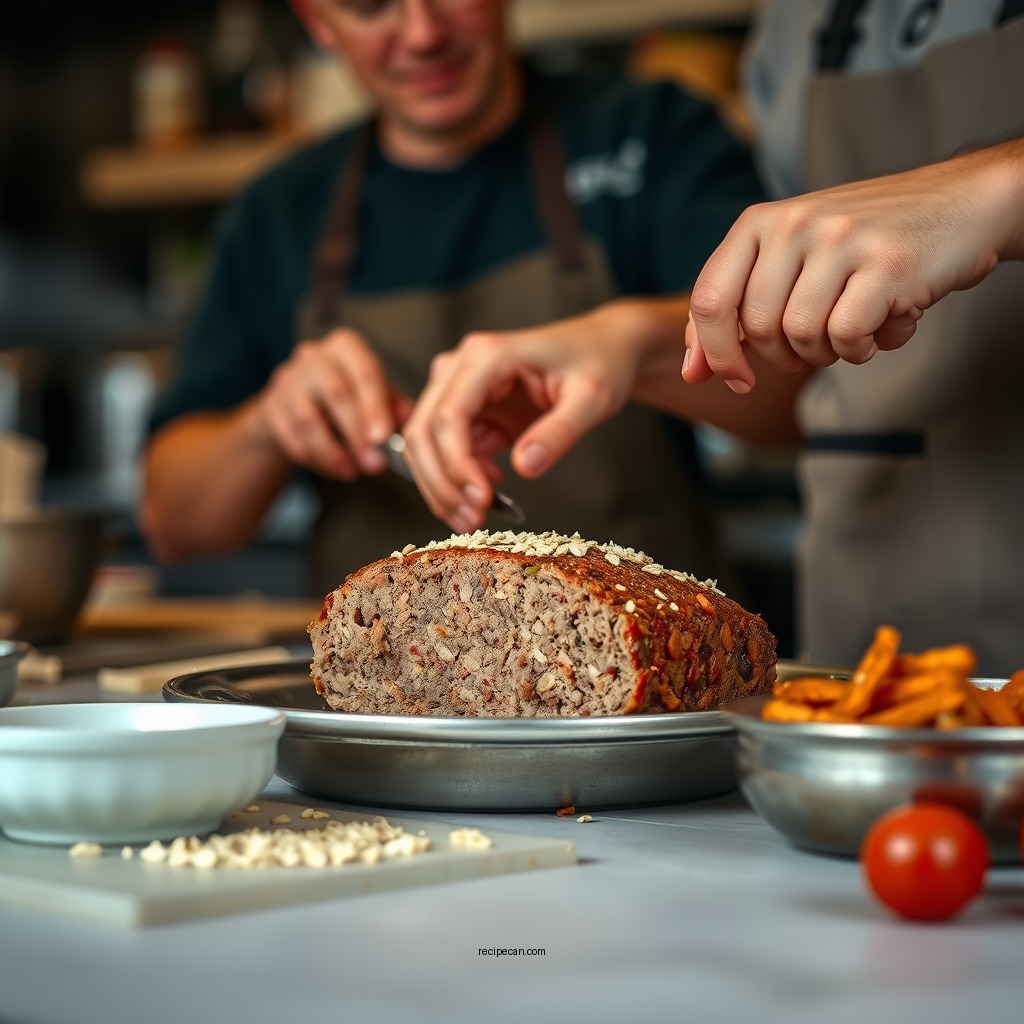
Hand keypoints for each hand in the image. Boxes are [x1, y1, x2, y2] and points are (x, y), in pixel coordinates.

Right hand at [256, 327, 411, 478]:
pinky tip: (335, 469)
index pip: (364, 371)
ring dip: (333, 452)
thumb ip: (395, 406)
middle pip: (336, 394)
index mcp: (347, 347)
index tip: (384, 437)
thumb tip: (411, 421)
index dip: (375, 406)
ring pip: (308, 419)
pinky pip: (290, 436)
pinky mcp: (270, 407)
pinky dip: (315, 458)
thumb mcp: (376, 395)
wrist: (298, 404)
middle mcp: (314, 356)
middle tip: (375, 465)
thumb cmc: (349, 398)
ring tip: (354, 471)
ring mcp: (288, 380)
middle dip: (357, 435)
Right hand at [402, 309, 642, 533]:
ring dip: (442, 486)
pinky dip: (456, 479)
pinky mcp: (467, 408)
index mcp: (487, 356)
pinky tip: (485, 493)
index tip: (480, 499)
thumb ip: (559, 432)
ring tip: (473, 518)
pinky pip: (445, 449)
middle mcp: (461, 367)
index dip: (456, 464)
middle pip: (423, 431)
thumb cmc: (599, 363)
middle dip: (442, 482)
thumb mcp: (592, 398)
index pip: (448, 415)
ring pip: (425, 444)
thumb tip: (525, 467)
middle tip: (472, 520)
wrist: (604, 348)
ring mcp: (458, 387)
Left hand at [682, 153, 1009, 391]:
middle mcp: (794, 222)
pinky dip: (861, 349)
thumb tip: (691, 373)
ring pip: (799, 335)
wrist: (959, 206)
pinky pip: (845, 336)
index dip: (714, 352)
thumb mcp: (787, 264)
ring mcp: (839, 239)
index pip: (708, 300)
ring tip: (852, 329)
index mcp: (759, 222)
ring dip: (825, 353)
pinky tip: (880, 328)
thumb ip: (735, 312)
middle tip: (814, 345)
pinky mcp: (884, 263)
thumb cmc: (862, 247)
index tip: (737, 378)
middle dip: (782, 356)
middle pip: (756, 328)